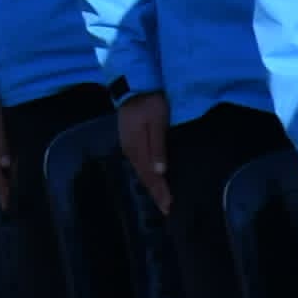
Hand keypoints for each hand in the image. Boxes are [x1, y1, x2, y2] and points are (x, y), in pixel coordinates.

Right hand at [116, 89, 173, 213]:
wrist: (133, 87)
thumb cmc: (149, 104)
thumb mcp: (157, 122)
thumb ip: (158, 146)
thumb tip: (160, 171)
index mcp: (137, 149)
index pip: (150, 176)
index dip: (160, 192)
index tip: (169, 207)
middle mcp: (130, 152)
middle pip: (144, 177)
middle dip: (156, 194)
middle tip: (167, 210)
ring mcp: (129, 147)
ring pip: (141, 172)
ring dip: (152, 187)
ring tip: (161, 199)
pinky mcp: (130, 143)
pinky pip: (140, 165)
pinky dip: (147, 176)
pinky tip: (153, 179)